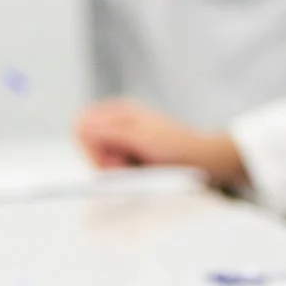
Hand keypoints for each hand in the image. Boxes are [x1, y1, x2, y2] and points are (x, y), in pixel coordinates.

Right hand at [73, 98, 248, 187]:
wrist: (206, 162)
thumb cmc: (178, 147)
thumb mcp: (143, 138)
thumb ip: (110, 130)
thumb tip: (79, 124)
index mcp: (119, 111)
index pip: (80, 126)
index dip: (90, 147)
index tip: (113, 159)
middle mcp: (118, 122)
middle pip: (88, 146)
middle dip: (105, 161)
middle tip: (130, 166)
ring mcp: (123, 139)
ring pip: (99, 160)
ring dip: (116, 171)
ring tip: (140, 169)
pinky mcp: (130, 154)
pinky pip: (112, 169)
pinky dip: (124, 174)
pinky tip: (142, 172)